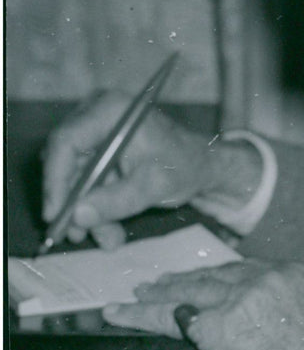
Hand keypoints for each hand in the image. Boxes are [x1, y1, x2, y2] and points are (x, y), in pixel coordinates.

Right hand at [42, 92, 257, 249]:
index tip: (54, 214)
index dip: (55, 181)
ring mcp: (96, 130)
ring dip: (87, 210)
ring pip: (74, 175)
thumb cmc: (184, 166)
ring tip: (106, 239)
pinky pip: (86, 179)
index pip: (66, 142)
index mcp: (111, 110)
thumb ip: (115, 201)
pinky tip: (110, 229)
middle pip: (64, 160)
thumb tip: (77, 216)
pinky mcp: (99, 148)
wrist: (202, 165)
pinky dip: (96, 204)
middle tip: (74, 234)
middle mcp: (97, 113)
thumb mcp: (152, 187)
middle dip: (72, 202)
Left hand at [103, 260, 303, 349]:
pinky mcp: (216, 323)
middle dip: (184, 281)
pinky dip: (142, 316)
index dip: (216, 278)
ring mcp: (240, 298)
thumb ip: (280, 318)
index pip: (243, 271)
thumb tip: (255, 331)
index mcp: (295, 276)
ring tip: (136, 297)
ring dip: (158, 295)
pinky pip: (169, 318)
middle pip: (214, 275)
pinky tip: (122, 315)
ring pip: (188, 291)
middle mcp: (268, 278)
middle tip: (158, 285)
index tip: (200, 281)